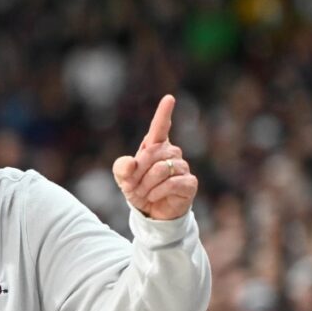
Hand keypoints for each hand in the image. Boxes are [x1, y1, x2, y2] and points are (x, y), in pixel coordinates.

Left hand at [112, 95, 197, 219]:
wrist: (150, 211)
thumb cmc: (138, 189)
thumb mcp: (123, 178)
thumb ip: (122, 168)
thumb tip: (132, 163)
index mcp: (155, 146)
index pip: (160, 127)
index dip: (164, 113)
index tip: (169, 99)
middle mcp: (171, 153)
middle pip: (152, 155)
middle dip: (138, 173)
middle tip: (133, 186)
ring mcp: (182, 167)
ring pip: (161, 169)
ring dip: (146, 184)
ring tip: (143, 193)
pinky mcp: (189, 182)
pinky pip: (171, 183)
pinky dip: (157, 192)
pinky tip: (154, 197)